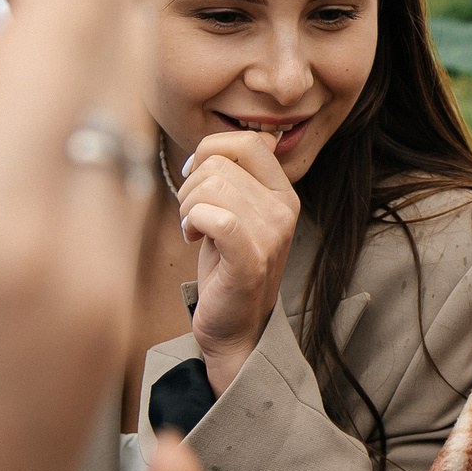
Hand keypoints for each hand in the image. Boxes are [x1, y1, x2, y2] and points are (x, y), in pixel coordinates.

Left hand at [179, 128, 298, 391]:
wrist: (236, 328)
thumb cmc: (227, 269)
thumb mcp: (236, 214)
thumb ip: (232, 179)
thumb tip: (212, 146)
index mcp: (283, 193)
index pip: (246, 141)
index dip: (210, 149)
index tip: (196, 175)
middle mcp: (284, 209)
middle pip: (219, 164)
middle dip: (190, 185)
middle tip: (192, 214)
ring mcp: (271, 234)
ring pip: (211, 187)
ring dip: (188, 205)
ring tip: (194, 228)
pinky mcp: (250, 258)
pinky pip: (213, 216)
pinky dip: (192, 221)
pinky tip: (193, 236)